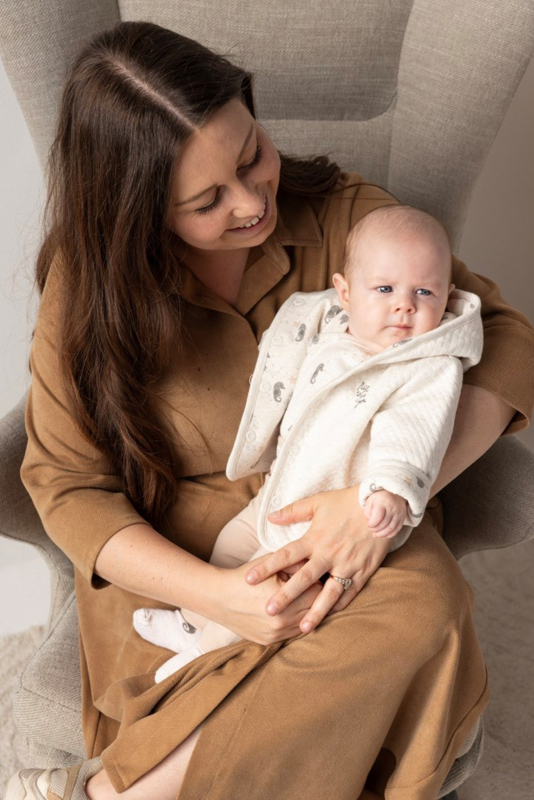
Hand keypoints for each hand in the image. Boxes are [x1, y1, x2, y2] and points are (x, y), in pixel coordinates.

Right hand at [210, 557, 322, 645]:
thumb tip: (316, 565)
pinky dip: (296, 623)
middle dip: (316, 598)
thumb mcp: (272, 564)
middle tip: (316, 587)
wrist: (218, 597)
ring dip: (308, 613)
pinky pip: (292, 633)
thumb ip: (296, 564)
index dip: (318, 582)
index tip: (317, 575)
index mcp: (285, 601)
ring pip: (306, 625)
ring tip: (306, 599)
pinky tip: (293, 611)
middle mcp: (282, 622)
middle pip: (315, 611)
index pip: (318, 593)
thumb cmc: (246, 577)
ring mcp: (275, 635)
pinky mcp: (268, 642)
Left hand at [245, 486, 390, 633]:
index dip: (266, 567)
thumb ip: (293, 511)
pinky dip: (339, 607)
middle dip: (285, 596)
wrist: (382, 505)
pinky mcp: (363, 571)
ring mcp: (347, 565)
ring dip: (315, 611)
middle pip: (303, 579)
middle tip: (268, 611)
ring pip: (328, 593)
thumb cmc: (346, 502)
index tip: (248, 579)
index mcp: (315, 538)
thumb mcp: (318, 502)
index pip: (285, 555)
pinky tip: (328, 618)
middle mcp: (329, 554)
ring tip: (302, 628)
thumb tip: (270, 517)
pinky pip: (350, 593)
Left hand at [363, 490, 406, 538]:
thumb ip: (367, 511)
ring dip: (382, 534)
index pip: (377, 518)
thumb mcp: (370, 501)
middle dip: (376, 530)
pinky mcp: (402, 518)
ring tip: (376, 535)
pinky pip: (397, 529)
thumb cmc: (379, 498)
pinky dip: (390, 534)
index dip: (371, 524)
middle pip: (384, 524)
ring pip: (391, 528)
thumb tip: (369, 522)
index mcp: (382, 502)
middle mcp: (392, 508)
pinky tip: (384, 535)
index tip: (369, 524)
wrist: (394, 493)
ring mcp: (399, 513)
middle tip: (371, 529)